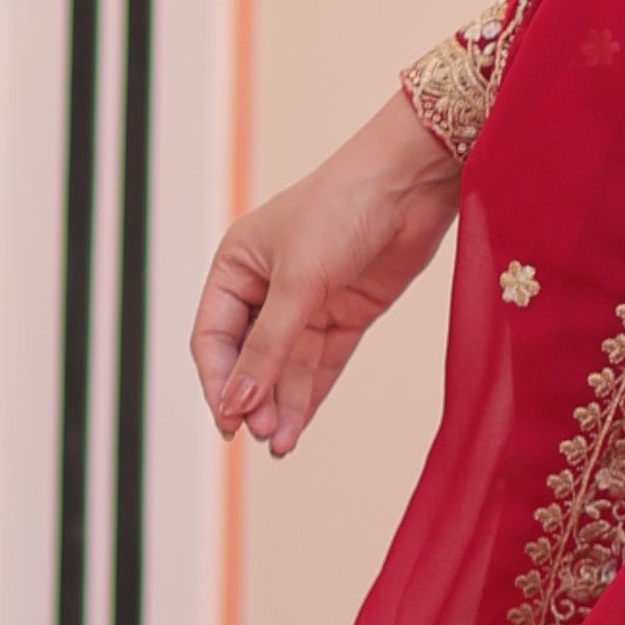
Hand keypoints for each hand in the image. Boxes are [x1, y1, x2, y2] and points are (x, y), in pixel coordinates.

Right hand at [191, 94, 459, 456]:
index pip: (213, 337)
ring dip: (281, 404)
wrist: (411, 182)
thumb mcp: (299, 281)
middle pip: (249, 358)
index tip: (228, 420)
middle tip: (262, 433)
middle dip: (254, 397)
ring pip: (285, 367)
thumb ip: (269, 345)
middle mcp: (267, 287)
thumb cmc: (342, 208)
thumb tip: (237, 401)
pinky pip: (320, 363)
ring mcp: (308, 302)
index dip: (218, 381)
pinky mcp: (346, 313)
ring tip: (281, 443)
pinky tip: (298, 426)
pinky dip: (309, 395)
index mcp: (236, 267)